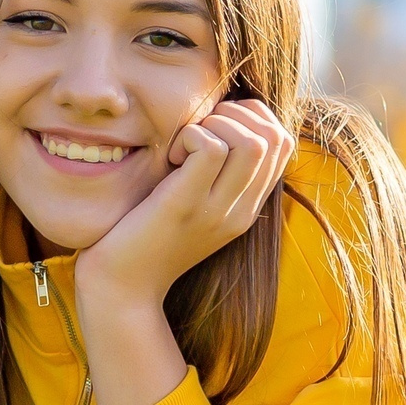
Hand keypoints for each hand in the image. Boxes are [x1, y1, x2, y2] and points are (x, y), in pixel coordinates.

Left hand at [74, 99, 296, 311]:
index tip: (213, 129)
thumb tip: (217, 123)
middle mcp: (240, 211)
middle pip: (275, 138)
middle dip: (236, 115)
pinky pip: (210, 149)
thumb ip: (214, 175)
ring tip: (183, 148)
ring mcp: (217, 210)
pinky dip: (190, 136)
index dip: (253, 117)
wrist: (123, 289)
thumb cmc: (147, 238)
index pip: (282, 144)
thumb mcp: (193, 206)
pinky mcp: (185, 205)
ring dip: (215, 125)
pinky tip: (170, 158)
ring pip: (252, 142)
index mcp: (246, 208)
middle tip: (197, 133)